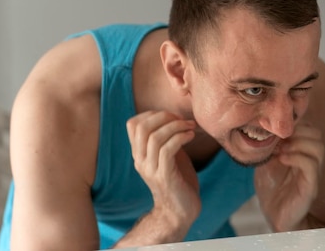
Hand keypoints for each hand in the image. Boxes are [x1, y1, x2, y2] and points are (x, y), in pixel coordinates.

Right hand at [126, 111, 200, 228]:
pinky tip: (191, 136)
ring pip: (155, 137)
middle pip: (141, 127)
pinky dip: (181, 137)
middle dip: (165, 116)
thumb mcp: (170, 154)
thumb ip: (167, 138)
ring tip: (191, 127)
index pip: (133, 124)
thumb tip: (174, 116)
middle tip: (183, 120)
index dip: (153, 113)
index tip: (173, 116)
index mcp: (139, 153)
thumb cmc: (179, 179)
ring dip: (176, 126)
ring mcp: (150, 169)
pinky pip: (167, 150)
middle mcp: (140, 160)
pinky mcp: (164, 177)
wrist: (180, 211)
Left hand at [254, 122, 324, 231]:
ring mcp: (313, 174)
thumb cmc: (272, 190)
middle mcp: (311, 160)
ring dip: (297, 143)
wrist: (274, 216)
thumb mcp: (267, 161)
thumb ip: (270, 146)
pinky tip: (282, 159)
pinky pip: (312, 166)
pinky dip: (296, 158)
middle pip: (316, 134)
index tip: (275, 129)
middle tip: (279, 139)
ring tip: (280, 149)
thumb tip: (265, 128)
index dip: (294, 124)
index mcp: (303, 152)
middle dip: (297, 131)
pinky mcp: (310, 186)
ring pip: (318, 148)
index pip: (309, 128)